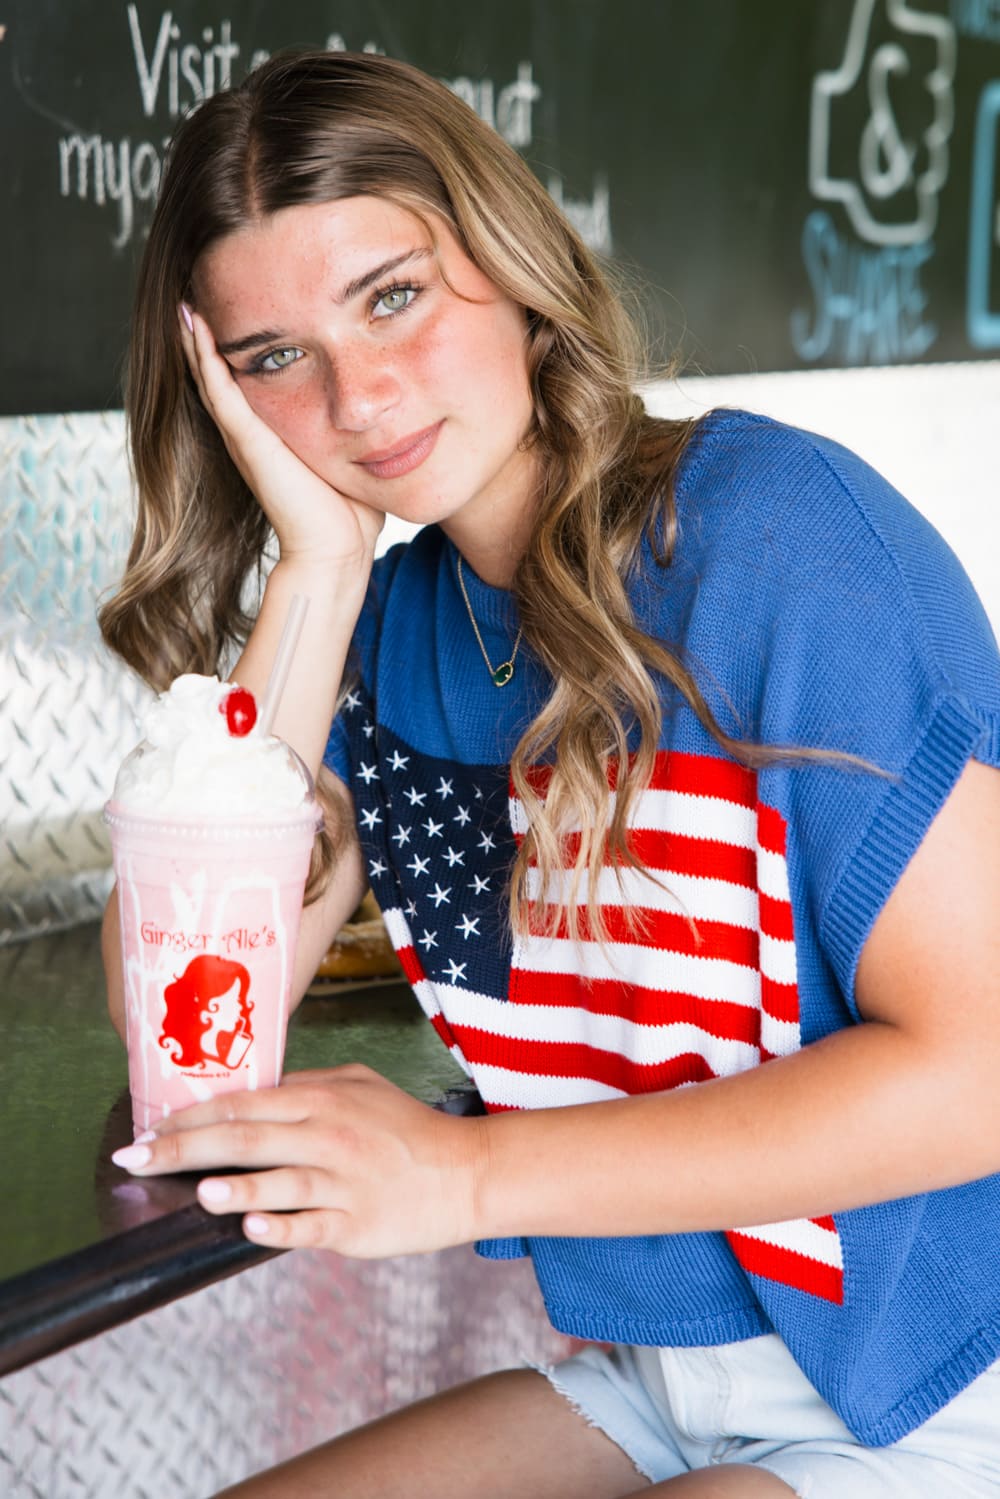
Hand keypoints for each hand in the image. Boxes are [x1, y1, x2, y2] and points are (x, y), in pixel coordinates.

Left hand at [111, 1065, 485, 1256]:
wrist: (466, 1171)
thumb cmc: (408, 1130)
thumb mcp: (359, 1086)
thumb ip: (307, 1086)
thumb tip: (255, 1093)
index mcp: (322, 1100)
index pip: (243, 1103)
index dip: (189, 1116)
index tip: (148, 1130)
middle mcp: (328, 1136)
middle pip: (245, 1139)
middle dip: (182, 1149)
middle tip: (136, 1160)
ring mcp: (343, 1182)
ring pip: (279, 1182)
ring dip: (234, 1188)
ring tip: (196, 1191)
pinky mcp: (357, 1224)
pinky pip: (311, 1226)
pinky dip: (280, 1228)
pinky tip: (252, 1228)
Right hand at [179, 305, 383, 566]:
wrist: (337, 551)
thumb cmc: (350, 514)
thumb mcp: (350, 456)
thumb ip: (353, 432)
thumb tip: (383, 413)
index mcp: (272, 438)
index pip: (247, 385)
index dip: (237, 351)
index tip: (235, 311)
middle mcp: (251, 436)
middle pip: (219, 376)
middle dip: (207, 339)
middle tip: (194, 295)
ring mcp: (245, 438)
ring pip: (211, 377)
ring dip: (195, 340)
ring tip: (183, 301)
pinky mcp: (248, 443)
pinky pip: (220, 391)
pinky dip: (204, 358)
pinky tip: (193, 326)